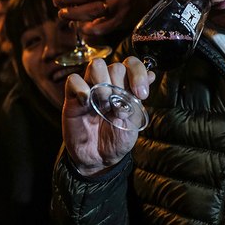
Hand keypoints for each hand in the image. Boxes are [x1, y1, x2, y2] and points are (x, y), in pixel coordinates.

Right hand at [62, 56, 153, 175]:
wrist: (99, 159)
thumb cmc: (117, 139)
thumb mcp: (133, 122)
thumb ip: (138, 98)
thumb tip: (151, 75)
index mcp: (124, 87)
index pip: (131, 64)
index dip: (138, 74)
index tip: (141, 94)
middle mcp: (107, 83)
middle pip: (115, 66)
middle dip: (121, 85)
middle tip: (119, 107)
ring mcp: (90, 88)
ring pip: (96, 66)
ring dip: (103, 84)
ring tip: (104, 104)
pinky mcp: (73, 97)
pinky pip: (74, 80)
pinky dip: (81, 88)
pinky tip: (87, 103)